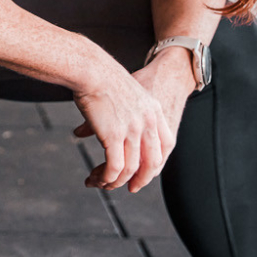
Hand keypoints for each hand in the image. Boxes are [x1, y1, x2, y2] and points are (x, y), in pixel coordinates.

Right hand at [71, 49, 195, 191]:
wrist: (91, 68)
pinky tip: (96, 179)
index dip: (156, 163)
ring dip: (115, 181)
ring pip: (130, 169)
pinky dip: (106, 177)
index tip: (144, 172)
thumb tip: (119, 126)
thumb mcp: (128, 93)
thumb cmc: (102, 77)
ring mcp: (132, 130)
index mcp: (154, 112)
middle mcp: (147, 123)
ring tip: (101, 183)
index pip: (165, 146)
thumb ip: (131, 111)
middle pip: (152, 162)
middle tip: (130, 188)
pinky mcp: (114, 135)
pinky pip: (114, 166)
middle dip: (141, 179)